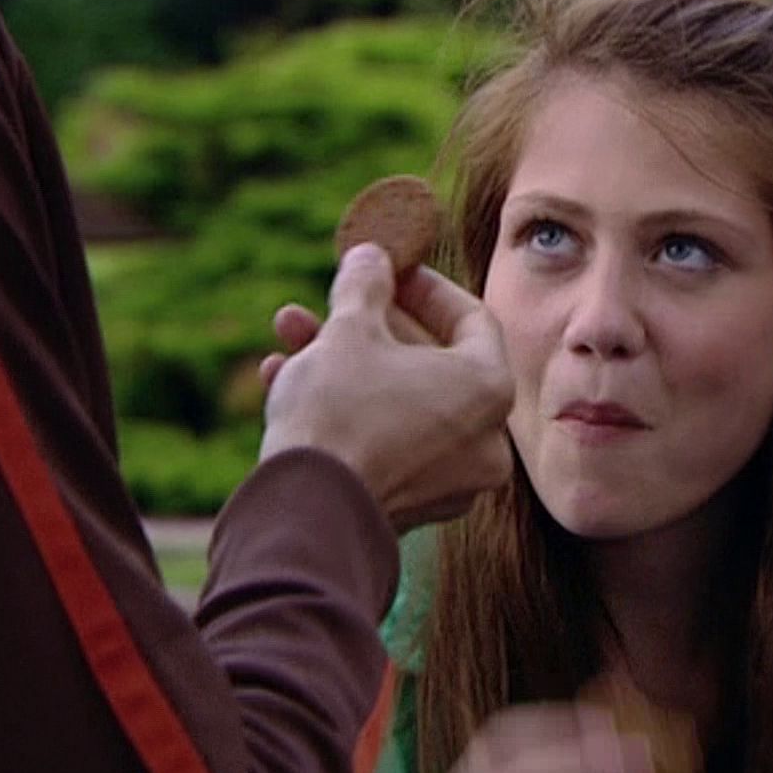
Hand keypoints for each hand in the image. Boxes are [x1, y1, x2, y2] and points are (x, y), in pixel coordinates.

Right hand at [259, 244, 513, 532]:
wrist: (307, 515)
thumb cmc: (338, 413)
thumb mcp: (348, 330)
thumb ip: (365, 284)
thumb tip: (370, 257)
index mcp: (489, 388)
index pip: (471, 318)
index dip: (424, 286)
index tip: (387, 270)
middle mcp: (485, 440)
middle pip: (429, 362)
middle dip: (369, 326)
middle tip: (329, 302)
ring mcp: (452, 481)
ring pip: (399, 402)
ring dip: (344, 365)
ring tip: (289, 338)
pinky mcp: (413, 507)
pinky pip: (386, 443)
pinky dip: (347, 412)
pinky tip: (283, 384)